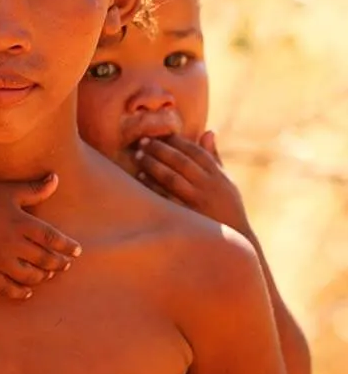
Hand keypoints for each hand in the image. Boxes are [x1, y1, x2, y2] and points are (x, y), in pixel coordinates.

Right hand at [0, 173, 80, 300]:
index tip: (77, 251)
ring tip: (49, 275)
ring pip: (28, 276)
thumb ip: (35, 189)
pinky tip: (27, 292)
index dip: (67, 246)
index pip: (52, 239)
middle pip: (44, 259)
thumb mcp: (9, 190)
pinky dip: (18, 293)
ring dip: (42, 277)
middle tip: (66, 265)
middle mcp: (13, 244)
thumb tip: (55, 178)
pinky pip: (4, 288)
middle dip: (58, 263)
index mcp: (22, 223)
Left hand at [133, 131, 250, 234]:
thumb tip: (209, 131)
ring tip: (138, 155)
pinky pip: (166, 198)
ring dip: (153, 164)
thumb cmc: (228, 208)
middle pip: (181, 162)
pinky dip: (153, 186)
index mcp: (218, 176)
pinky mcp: (188, 217)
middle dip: (161, 149)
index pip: (196, 152)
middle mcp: (209, 186)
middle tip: (143, 141)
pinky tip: (140, 177)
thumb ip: (215, 157)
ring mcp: (198, 202)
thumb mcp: (227, 182)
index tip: (161, 134)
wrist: (236, 241)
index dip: (178, 141)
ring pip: (172, 178)